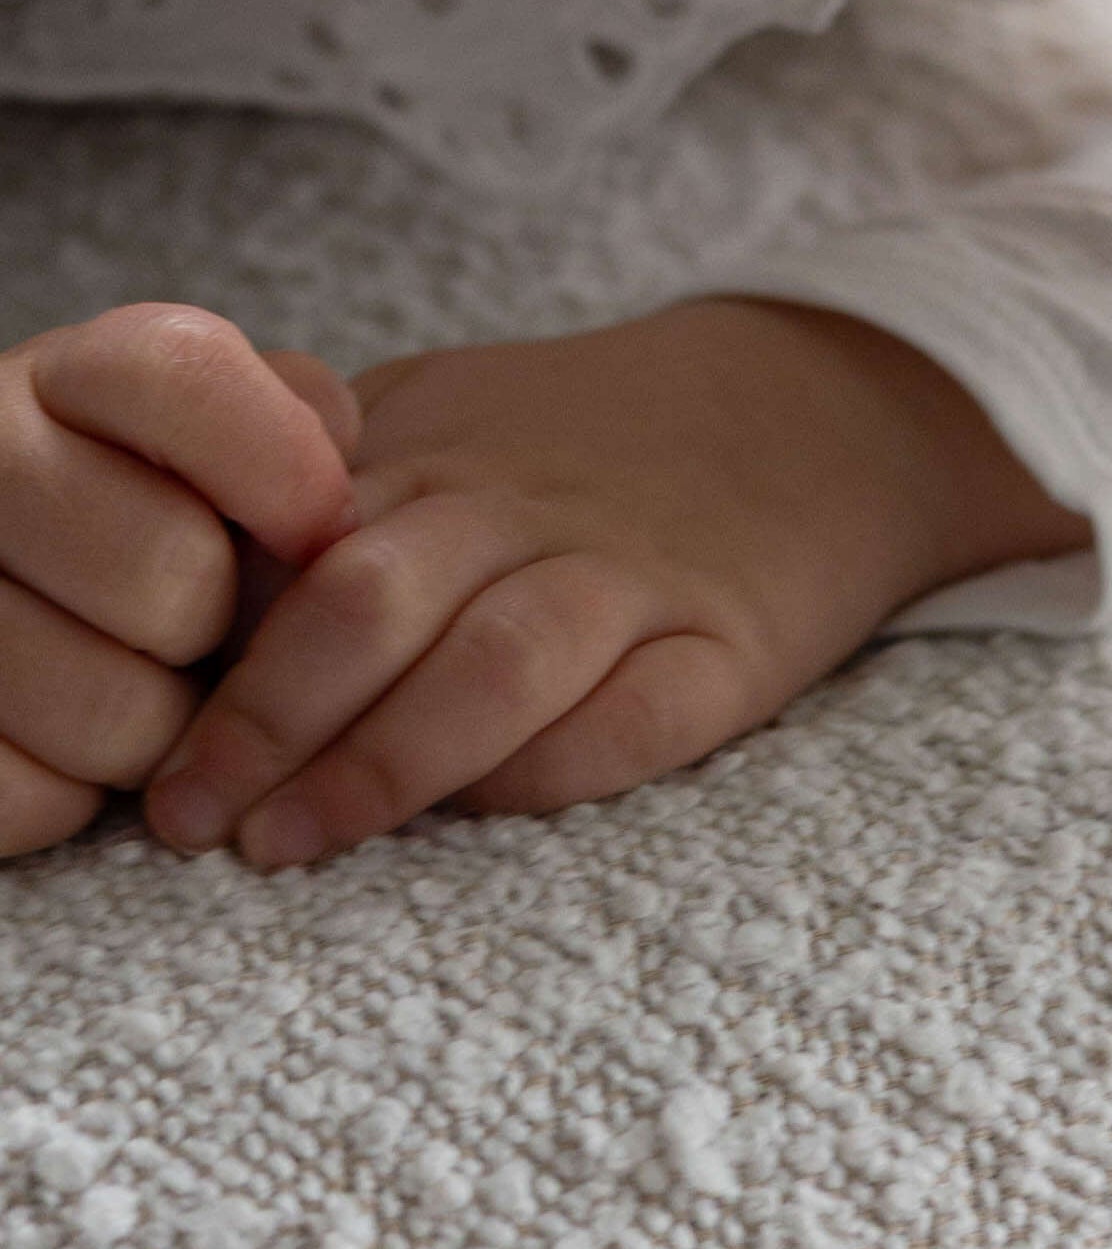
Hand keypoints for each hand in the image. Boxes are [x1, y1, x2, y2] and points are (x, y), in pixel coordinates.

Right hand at [0, 305, 359, 856]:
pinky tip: (56, 743)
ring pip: (110, 710)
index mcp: (63, 376)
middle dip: (216, 625)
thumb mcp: (215, 430)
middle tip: (198, 632)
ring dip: (157, 730)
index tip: (322, 531)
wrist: (6, 574)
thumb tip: (335, 459)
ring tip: (133, 691)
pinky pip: (31, 796)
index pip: (186, 376)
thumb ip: (288, 415)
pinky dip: (68, 796)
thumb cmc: (142, 509)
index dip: (281, 465)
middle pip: (170, 570)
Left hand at [144, 298, 1091, 870]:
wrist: (820, 405)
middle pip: (375, 601)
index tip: (155, 752)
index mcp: (441, 450)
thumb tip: (180, 600)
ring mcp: (636, 575)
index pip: (296, 546)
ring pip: (495, 664)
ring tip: (292, 843)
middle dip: (266, 723)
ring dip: (380, 766)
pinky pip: (633, 719)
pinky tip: (484, 809)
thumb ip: (321, 478)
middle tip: (197, 820)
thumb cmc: (591, 439)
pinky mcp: (729, 646)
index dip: (216, 658)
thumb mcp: (446, 409)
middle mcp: (531, 506)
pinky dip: (550, 770)